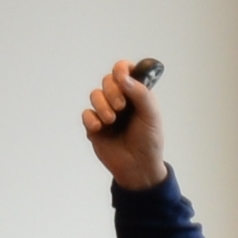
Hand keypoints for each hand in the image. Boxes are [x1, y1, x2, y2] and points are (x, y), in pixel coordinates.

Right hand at [80, 60, 169, 189]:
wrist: (138, 168)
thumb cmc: (149, 141)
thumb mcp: (151, 115)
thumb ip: (140, 94)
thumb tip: (123, 77)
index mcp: (136, 94)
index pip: (125, 71)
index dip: (122, 69)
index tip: (122, 77)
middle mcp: (120, 100)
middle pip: (107, 80)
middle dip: (112, 91)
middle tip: (121, 106)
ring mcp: (106, 112)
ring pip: (95, 95)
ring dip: (102, 105)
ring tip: (111, 120)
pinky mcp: (94, 127)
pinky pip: (86, 114)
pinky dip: (91, 119)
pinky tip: (100, 128)